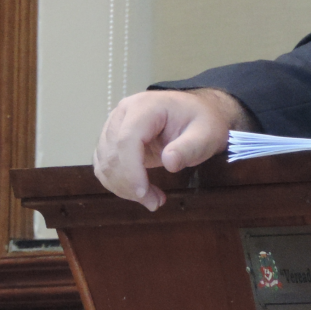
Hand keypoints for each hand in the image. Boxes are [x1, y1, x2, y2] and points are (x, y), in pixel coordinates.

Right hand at [93, 88, 250, 210]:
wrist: (197, 114)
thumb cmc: (202, 122)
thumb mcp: (206, 134)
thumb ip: (189, 148)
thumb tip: (169, 162)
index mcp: (145, 106)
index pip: (127, 139)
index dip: (130, 170)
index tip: (144, 193)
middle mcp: (123, 113)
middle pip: (113, 154)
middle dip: (129, 185)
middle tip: (155, 202)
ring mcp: (114, 125)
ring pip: (105, 164)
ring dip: (124, 188)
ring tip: (152, 199)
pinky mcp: (111, 140)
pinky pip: (105, 167)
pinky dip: (118, 184)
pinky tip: (140, 192)